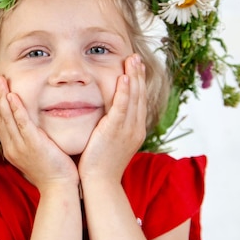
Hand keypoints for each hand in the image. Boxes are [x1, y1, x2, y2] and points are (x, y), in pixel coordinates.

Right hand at [0, 73, 78, 189]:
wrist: (59, 188)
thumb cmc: (51, 170)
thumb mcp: (35, 152)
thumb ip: (29, 138)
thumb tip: (29, 125)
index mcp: (11, 148)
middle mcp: (12, 146)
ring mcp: (21, 146)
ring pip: (7, 117)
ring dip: (2, 96)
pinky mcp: (34, 145)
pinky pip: (23, 124)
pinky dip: (16, 109)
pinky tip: (12, 96)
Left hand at [78, 54, 146, 183]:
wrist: (99, 182)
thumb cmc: (99, 164)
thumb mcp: (108, 141)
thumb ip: (109, 126)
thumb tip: (104, 115)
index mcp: (135, 130)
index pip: (139, 100)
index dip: (138, 82)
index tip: (135, 67)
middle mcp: (135, 128)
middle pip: (140, 95)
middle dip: (138, 75)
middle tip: (136, 57)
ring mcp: (128, 129)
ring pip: (134, 98)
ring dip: (134, 77)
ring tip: (132, 60)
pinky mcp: (116, 131)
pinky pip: (122, 107)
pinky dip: (125, 92)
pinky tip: (124, 78)